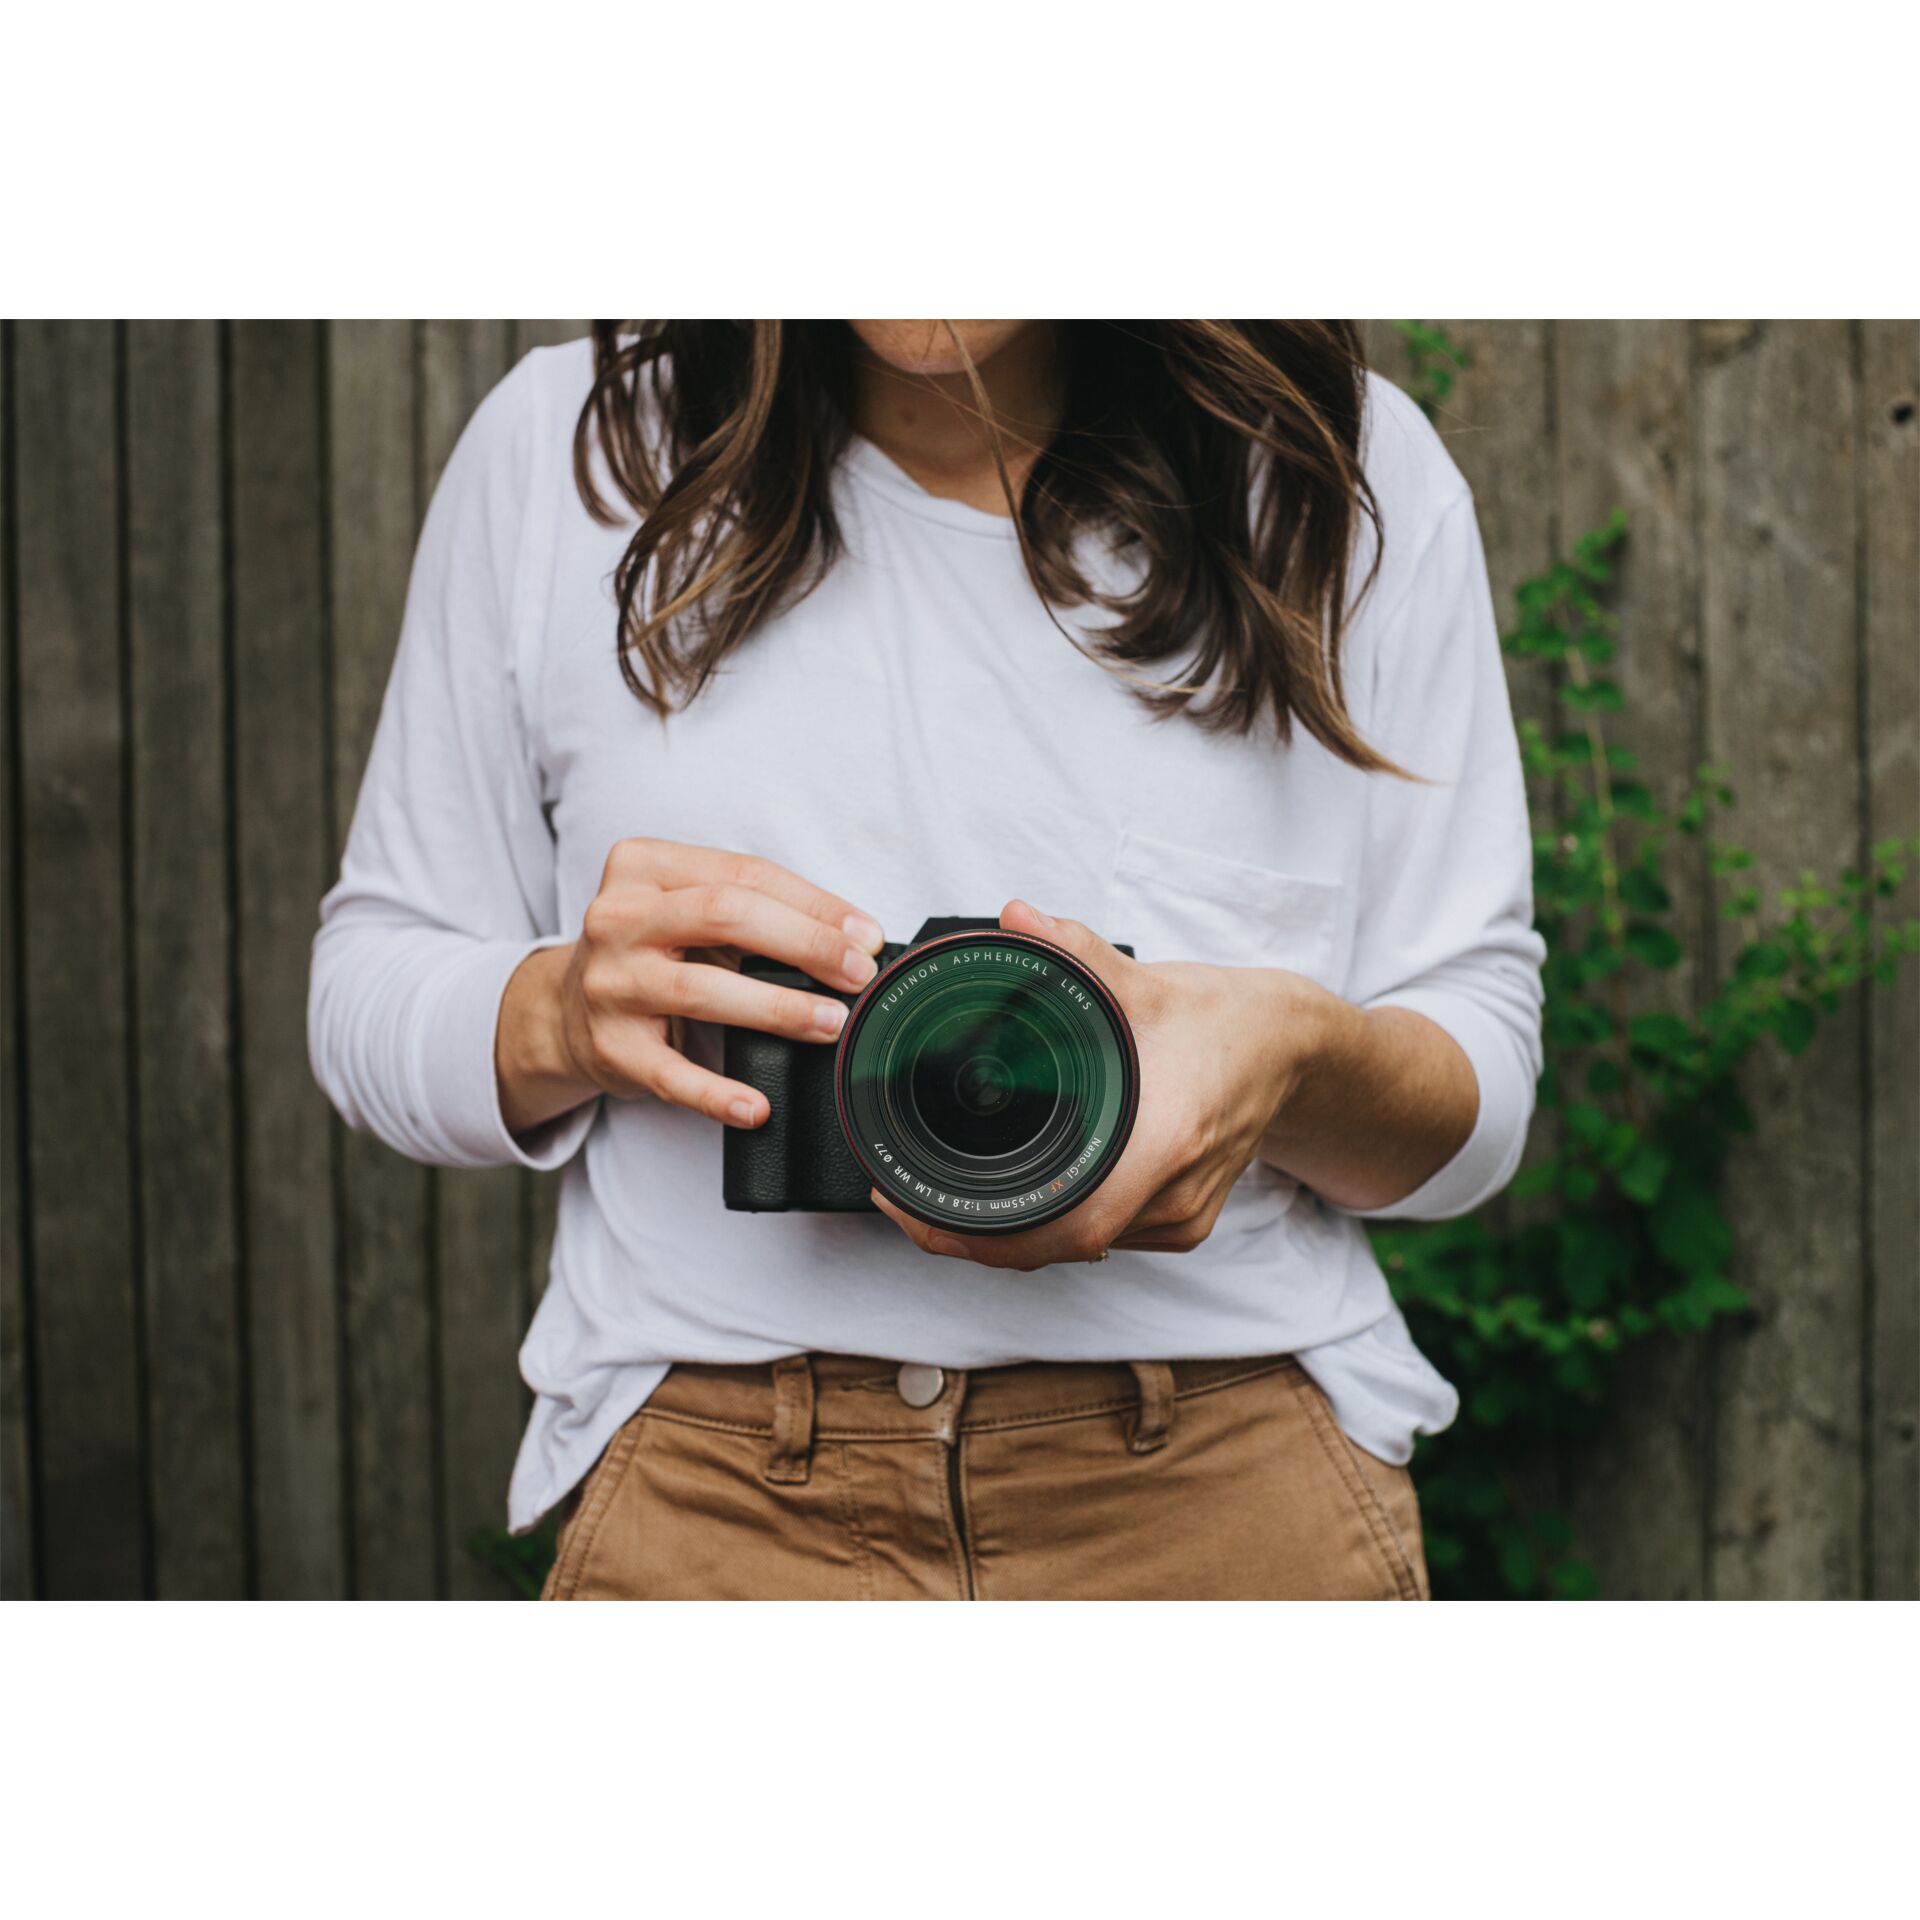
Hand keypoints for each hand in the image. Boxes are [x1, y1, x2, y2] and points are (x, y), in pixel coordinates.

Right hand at [497, 838, 884, 1135]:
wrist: (565, 1012)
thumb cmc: (653, 952)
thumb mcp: (688, 910)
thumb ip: (755, 910)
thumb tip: (853, 938)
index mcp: (642, 866)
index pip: (743, 874)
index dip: (813, 903)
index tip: (864, 934)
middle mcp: (617, 918)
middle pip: (724, 915)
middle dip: (804, 944)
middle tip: (857, 974)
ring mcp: (609, 983)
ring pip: (701, 989)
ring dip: (777, 1008)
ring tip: (829, 1024)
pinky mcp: (609, 1047)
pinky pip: (670, 1075)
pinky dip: (717, 1094)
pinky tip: (756, 1106)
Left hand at [871, 899, 1330, 1270]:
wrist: (1295, 1052)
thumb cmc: (1228, 1021)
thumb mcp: (1148, 981)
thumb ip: (1076, 953)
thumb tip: (1017, 917)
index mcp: (1165, 1141)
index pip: (1066, 1225)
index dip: (981, 1235)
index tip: (916, 1209)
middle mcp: (1174, 1197)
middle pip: (1055, 1248)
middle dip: (969, 1238)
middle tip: (900, 1203)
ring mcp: (1180, 1219)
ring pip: (1074, 1250)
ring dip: (1004, 1236)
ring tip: (934, 1202)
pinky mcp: (1180, 1224)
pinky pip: (1097, 1240)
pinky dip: (1045, 1228)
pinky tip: (1002, 1203)